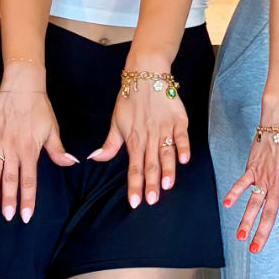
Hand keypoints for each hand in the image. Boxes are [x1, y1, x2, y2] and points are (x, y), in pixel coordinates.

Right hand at [0, 72, 74, 221]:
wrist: (22, 86)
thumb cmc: (39, 108)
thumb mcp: (52, 129)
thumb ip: (57, 149)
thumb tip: (71, 163)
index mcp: (30, 150)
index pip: (29, 180)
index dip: (28, 199)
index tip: (25, 216)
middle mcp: (13, 148)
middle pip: (11, 178)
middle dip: (9, 199)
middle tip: (7, 216)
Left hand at [89, 72, 189, 206]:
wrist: (146, 75)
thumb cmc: (129, 100)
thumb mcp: (115, 122)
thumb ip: (109, 145)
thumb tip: (94, 158)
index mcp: (134, 140)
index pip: (133, 167)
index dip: (134, 186)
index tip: (134, 202)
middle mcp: (149, 137)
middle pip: (150, 164)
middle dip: (151, 184)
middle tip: (152, 201)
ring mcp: (164, 129)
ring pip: (166, 153)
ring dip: (167, 170)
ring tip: (168, 185)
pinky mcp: (178, 120)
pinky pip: (181, 136)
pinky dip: (182, 147)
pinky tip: (184, 160)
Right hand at [221, 118, 278, 251]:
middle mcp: (278, 184)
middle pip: (269, 212)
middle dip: (261, 232)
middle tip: (255, 249)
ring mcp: (263, 177)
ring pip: (253, 203)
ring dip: (246, 220)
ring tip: (240, 236)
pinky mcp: (252, 168)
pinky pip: (242, 183)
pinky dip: (234, 193)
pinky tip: (227, 205)